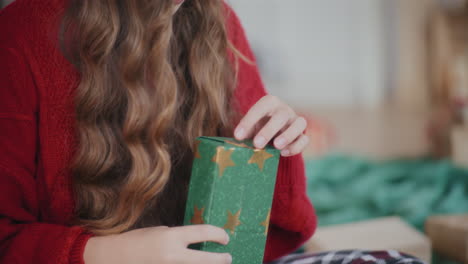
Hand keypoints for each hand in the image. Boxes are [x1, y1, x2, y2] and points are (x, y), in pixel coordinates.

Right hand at [84, 225, 231, 263]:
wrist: (113, 258)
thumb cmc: (136, 241)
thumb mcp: (159, 231)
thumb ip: (178, 237)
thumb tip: (195, 241)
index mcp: (171, 237)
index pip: (203, 233)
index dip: (218, 234)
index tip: (225, 237)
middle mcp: (173, 255)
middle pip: (206, 260)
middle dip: (221, 259)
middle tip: (228, 257)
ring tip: (213, 263)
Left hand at [234, 95, 308, 155]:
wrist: (274, 132)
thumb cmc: (259, 127)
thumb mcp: (250, 126)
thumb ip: (245, 131)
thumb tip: (238, 139)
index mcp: (270, 103)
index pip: (260, 107)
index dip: (249, 121)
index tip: (238, 136)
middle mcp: (285, 110)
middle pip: (281, 116)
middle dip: (269, 130)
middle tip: (257, 144)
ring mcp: (296, 121)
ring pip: (299, 124)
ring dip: (288, 135)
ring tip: (276, 146)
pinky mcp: (302, 134)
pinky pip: (304, 139)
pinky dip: (296, 147)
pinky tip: (283, 153)